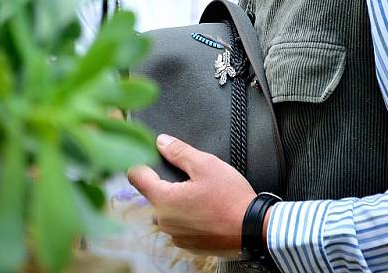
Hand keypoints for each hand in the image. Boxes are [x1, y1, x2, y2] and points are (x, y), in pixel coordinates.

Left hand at [128, 134, 256, 256]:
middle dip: (166, 184)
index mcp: (164, 200)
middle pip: (153, 195)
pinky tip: (205, 210)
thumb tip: (161, 142)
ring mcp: (176, 235)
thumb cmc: (230, 197)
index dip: (141, 163)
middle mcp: (164, 221)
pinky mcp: (188, 245)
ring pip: (167, 212)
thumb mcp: (205, 164)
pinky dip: (188, 217)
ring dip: (177, 202)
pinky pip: (180, 225)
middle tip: (188, 176)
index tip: (149, 158)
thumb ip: (179, 152)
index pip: (136, 177)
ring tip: (200, 194)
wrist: (251, 228)